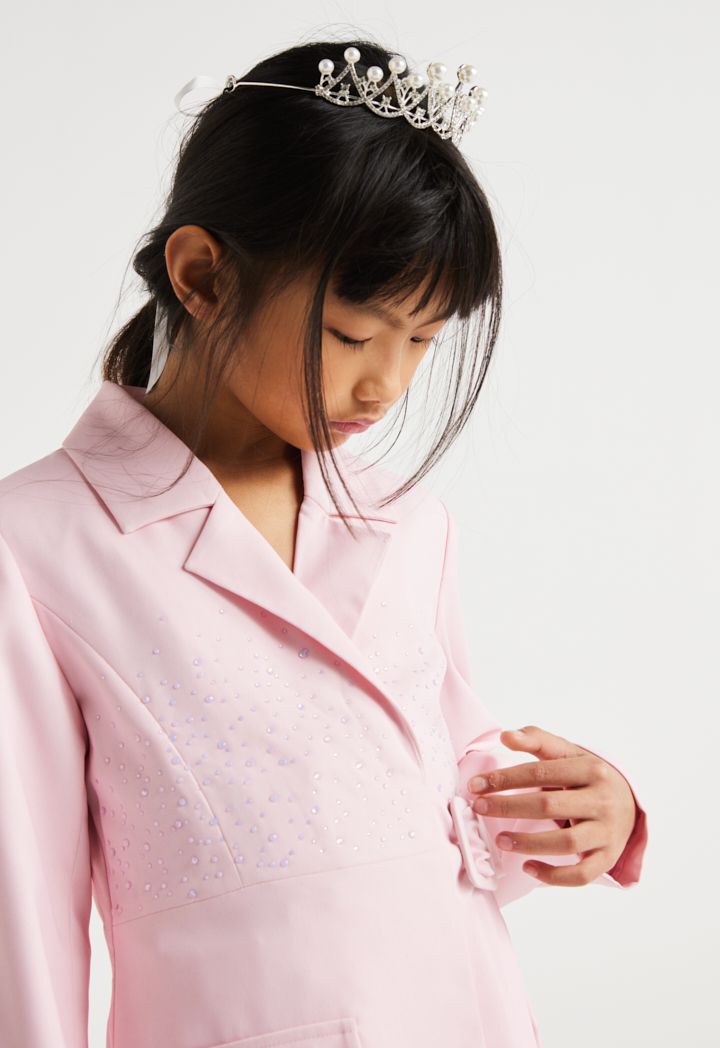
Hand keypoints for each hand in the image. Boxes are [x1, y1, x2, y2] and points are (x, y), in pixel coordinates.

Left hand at [468, 724, 637, 885]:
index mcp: (591, 769)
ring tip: (500, 840)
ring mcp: (607, 832)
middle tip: (480, 808)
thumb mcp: (568, 753)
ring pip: (567, 844)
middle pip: (549, 805)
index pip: (541, 772)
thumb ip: (537, 740)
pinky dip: (554, 876)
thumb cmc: (588, 776)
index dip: (505, 779)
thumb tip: (506, 736)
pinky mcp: (608, 858)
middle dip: (509, 807)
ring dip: (528, 843)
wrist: (629, 801)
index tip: (476, 786)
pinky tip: (529, 868)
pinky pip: (581, 874)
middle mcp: (602, 800)